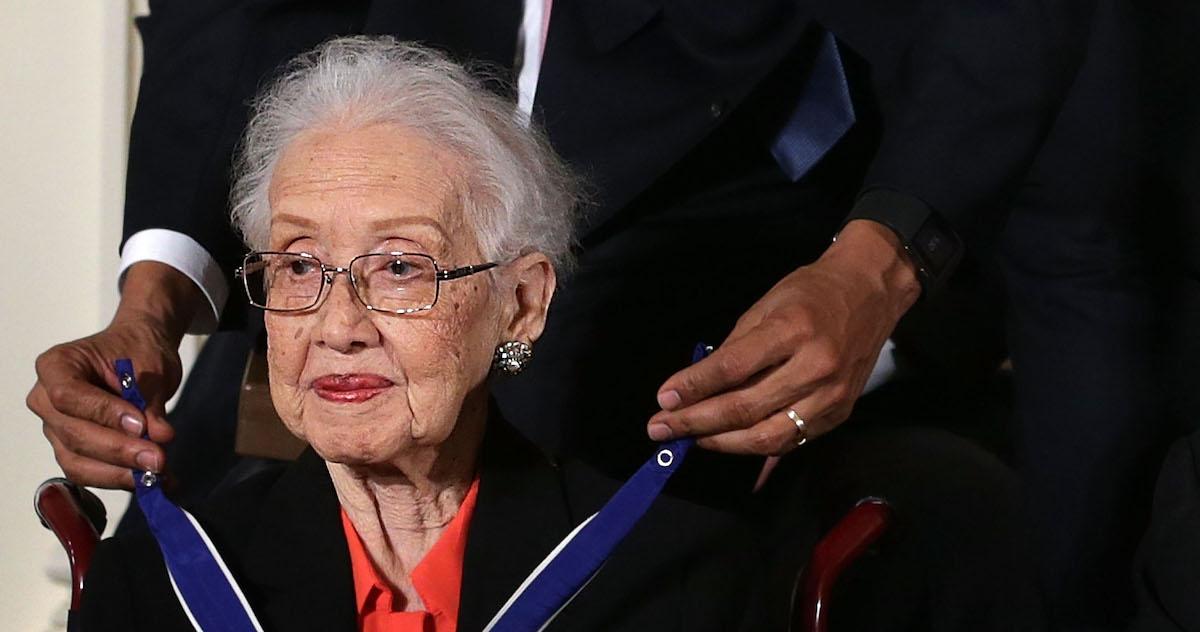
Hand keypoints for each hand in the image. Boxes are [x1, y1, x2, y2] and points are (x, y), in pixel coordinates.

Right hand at [26, 262, 202, 488]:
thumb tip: (158, 437)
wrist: (140, 354)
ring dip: (121, 473)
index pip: (69, 396)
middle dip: (119, 451)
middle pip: (74, 435)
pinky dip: (123, 478)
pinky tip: (155, 481)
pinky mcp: (72, 450)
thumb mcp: (150, 369)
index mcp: (56, 366)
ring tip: (159, 474)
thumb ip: (149, 404)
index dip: (104, 414)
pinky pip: (91, 472)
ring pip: (79, 462)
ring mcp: (56, 428)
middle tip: (158, 459)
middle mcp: (46, 400)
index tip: (141, 425)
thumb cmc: (138, 352)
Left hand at [647, 221, 920, 462]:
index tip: (664, 399)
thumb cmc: (812, 292)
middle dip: (697, 423)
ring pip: (767, 436)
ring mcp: (831, 396)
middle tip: (662, 429)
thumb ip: (733, 349)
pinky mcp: (839, 414)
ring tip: (690, 439)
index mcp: (793, 330)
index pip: (733, 368)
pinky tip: (727, 446)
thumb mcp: (766, 305)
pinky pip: (791, 442)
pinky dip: (756, 450)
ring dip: (722, 443)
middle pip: (746, 409)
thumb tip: (695, 386)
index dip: (694, 387)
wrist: (871, 292)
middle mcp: (816, 367)